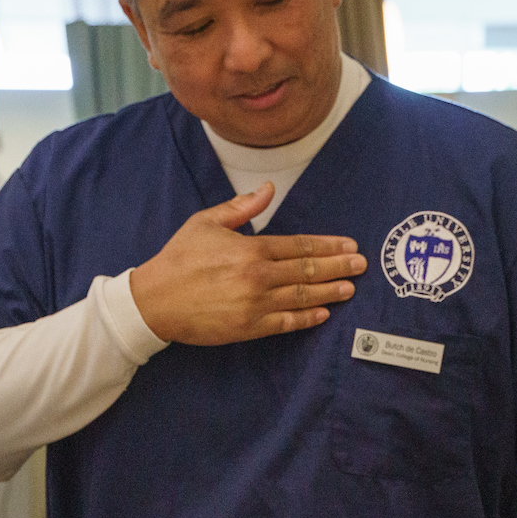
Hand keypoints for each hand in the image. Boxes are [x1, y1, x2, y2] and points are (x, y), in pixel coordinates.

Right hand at [129, 185, 365, 344]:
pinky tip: (323, 313)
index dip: (327, 246)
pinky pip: (285, 323)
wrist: (155, 301)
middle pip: (308, 271)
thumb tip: (268, 190)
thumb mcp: (206, 223)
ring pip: (302, 297)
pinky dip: (306, 318)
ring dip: (329, 292)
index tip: (348, 245)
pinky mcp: (248, 327)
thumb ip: (241, 207)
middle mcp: (258, 276)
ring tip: (350, 288)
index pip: (299, 246)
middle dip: (338, 267)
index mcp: (251, 249)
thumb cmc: (178, 259)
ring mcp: (255, 304)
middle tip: (361, 265)